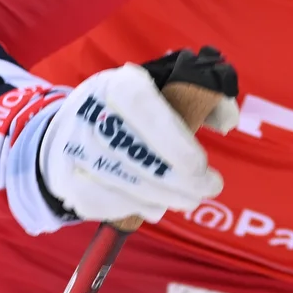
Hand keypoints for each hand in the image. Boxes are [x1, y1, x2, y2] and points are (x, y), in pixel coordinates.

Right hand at [13, 47, 240, 234]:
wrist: (70, 130)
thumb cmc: (133, 114)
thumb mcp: (163, 92)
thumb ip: (204, 98)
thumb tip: (228, 120)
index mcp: (119, 84)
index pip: (145, 108)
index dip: (175, 141)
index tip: (200, 166)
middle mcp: (90, 111)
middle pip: (139, 154)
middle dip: (180, 180)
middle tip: (208, 189)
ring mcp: (72, 146)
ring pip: (125, 182)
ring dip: (163, 198)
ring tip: (187, 200)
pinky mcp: (64, 176)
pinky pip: (104, 202)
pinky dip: (133, 208)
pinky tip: (154, 206)